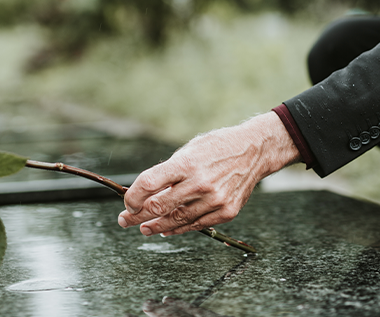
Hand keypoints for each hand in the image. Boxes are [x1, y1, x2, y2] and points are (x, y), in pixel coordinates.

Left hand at [118, 112, 299, 235]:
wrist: (254, 151)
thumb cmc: (217, 148)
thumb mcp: (189, 151)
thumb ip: (168, 173)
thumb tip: (144, 194)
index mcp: (187, 162)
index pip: (149, 183)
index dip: (132, 197)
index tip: (126, 203)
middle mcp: (200, 182)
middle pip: (159, 206)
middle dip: (136, 216)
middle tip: (125, 220)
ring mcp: (215, 199)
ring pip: (176, 220)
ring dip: (156, 227)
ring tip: (144, 228)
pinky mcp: (226, 211)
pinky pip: (196, 225)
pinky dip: (178, 229)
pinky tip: (167, 230)